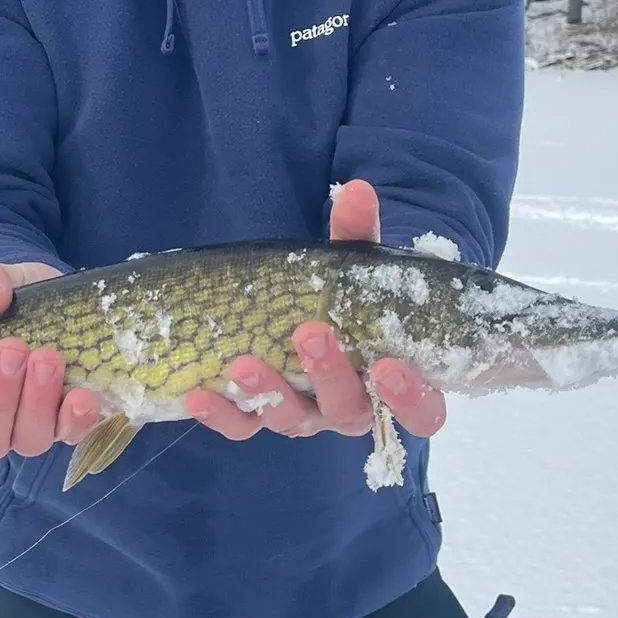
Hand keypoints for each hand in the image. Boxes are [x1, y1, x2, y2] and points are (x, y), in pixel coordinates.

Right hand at [0, 257, 101, 481]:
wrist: (47, 296)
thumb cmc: (0, 300)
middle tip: (9, 350)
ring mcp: (29, 429)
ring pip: (28, 441)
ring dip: (37, 402)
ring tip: (46, 357)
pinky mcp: (68, 421)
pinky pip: (73, 434)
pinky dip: (77, 418)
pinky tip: (82, 395)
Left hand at [182, 180, 446, 443]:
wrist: (306, 310)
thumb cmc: (348, 296)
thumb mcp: (355, 264)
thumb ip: (358, 234)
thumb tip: (356, 190)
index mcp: (392, 380)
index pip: (421, 412)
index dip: (408, 398)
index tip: (387, 367)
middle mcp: (352, 407)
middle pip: (348, 412)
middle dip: (328, 376)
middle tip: (307, 334)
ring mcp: (307, 416)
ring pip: (293, 421)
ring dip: (268, 394)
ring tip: (242, 363)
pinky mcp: (261, 418)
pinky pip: (243, 426)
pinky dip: (221, 415)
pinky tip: (197, 394)